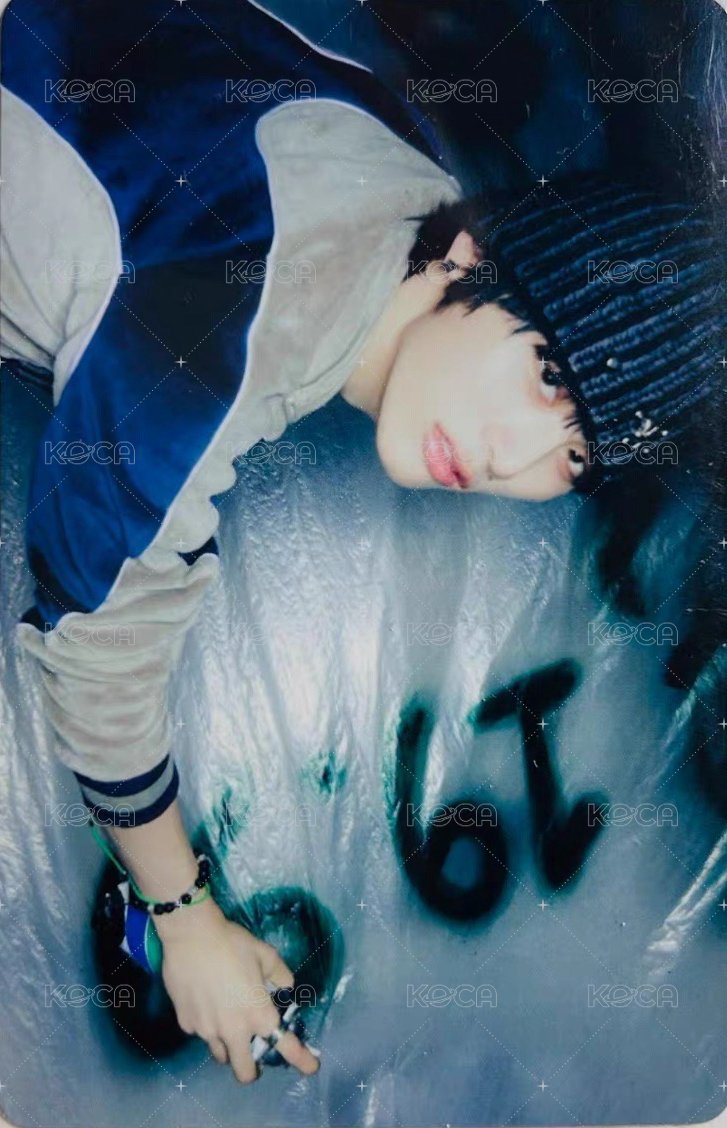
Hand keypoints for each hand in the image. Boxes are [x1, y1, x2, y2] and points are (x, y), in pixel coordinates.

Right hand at [156, 897, 320, 1083]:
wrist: (191, 936)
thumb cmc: (233, 944)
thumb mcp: (265, 954)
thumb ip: (279, 974)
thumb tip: (285, 985)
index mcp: (258, 1014)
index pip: (286, 1046)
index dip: (302, 1060)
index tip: (312, 1067)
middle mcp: (234, 1030)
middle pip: (244, 1071)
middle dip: (251, 1070)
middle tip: (252, 1054)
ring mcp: (207, 1030)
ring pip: (220, 1053)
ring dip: (228, 1046)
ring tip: (226, 1022)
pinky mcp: (185, 1024)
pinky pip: (200, 1032)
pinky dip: (206, 1024)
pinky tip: (204, 1002)